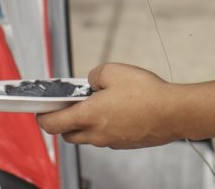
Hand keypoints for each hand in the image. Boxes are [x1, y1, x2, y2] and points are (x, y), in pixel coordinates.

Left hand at [36, 63, 179, 148]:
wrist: (173, 112)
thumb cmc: (147, 95)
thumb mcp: (114, 71)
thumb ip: (94, 75)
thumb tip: (91, 81)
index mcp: (88, 116)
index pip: (52, 124)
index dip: (42, 116)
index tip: (41, 109)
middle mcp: (96, 133)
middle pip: (67, 134)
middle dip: (62, 121)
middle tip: (68, 105)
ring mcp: (111, 141)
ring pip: (87, 136)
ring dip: (84, 123)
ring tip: (97, 104)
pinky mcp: (124, 143)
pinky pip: (105, 137)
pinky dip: (103, 126)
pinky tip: (116, 110)